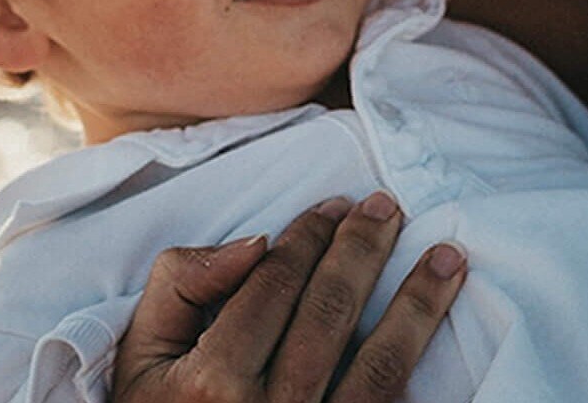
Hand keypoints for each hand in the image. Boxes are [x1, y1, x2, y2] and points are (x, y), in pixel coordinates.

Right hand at [113, 191, 467, 402]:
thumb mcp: (140, 354)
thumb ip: (180, 286)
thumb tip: (254, 244)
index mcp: (212, 381)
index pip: (274, 285)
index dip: (308, 236)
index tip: (333, 207)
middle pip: (330, 312)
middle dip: (363, 251)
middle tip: (385, 207)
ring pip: (380, 366)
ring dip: (418, 305)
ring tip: (447, 258)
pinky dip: (421, 373)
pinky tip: (443, 334)